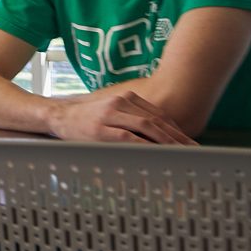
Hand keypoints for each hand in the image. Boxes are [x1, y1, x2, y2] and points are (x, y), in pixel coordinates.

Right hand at [48, 90, 196, 144]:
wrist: (57, 115)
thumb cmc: (85, 118)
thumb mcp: (110, 112)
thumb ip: (130, 118)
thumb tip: (153, 135)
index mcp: (127, 98)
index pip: (158, 114)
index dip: (176, 129)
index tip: (188, 142)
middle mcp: (121, 102)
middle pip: (156, 120)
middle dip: (177, 136)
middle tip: (192, 150)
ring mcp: (111, 114)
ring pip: (146, 126)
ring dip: (166, 141)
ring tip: (180, 153)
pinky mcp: (101, 129)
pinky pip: (128, 137)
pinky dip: (144, 145)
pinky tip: (156, 153)